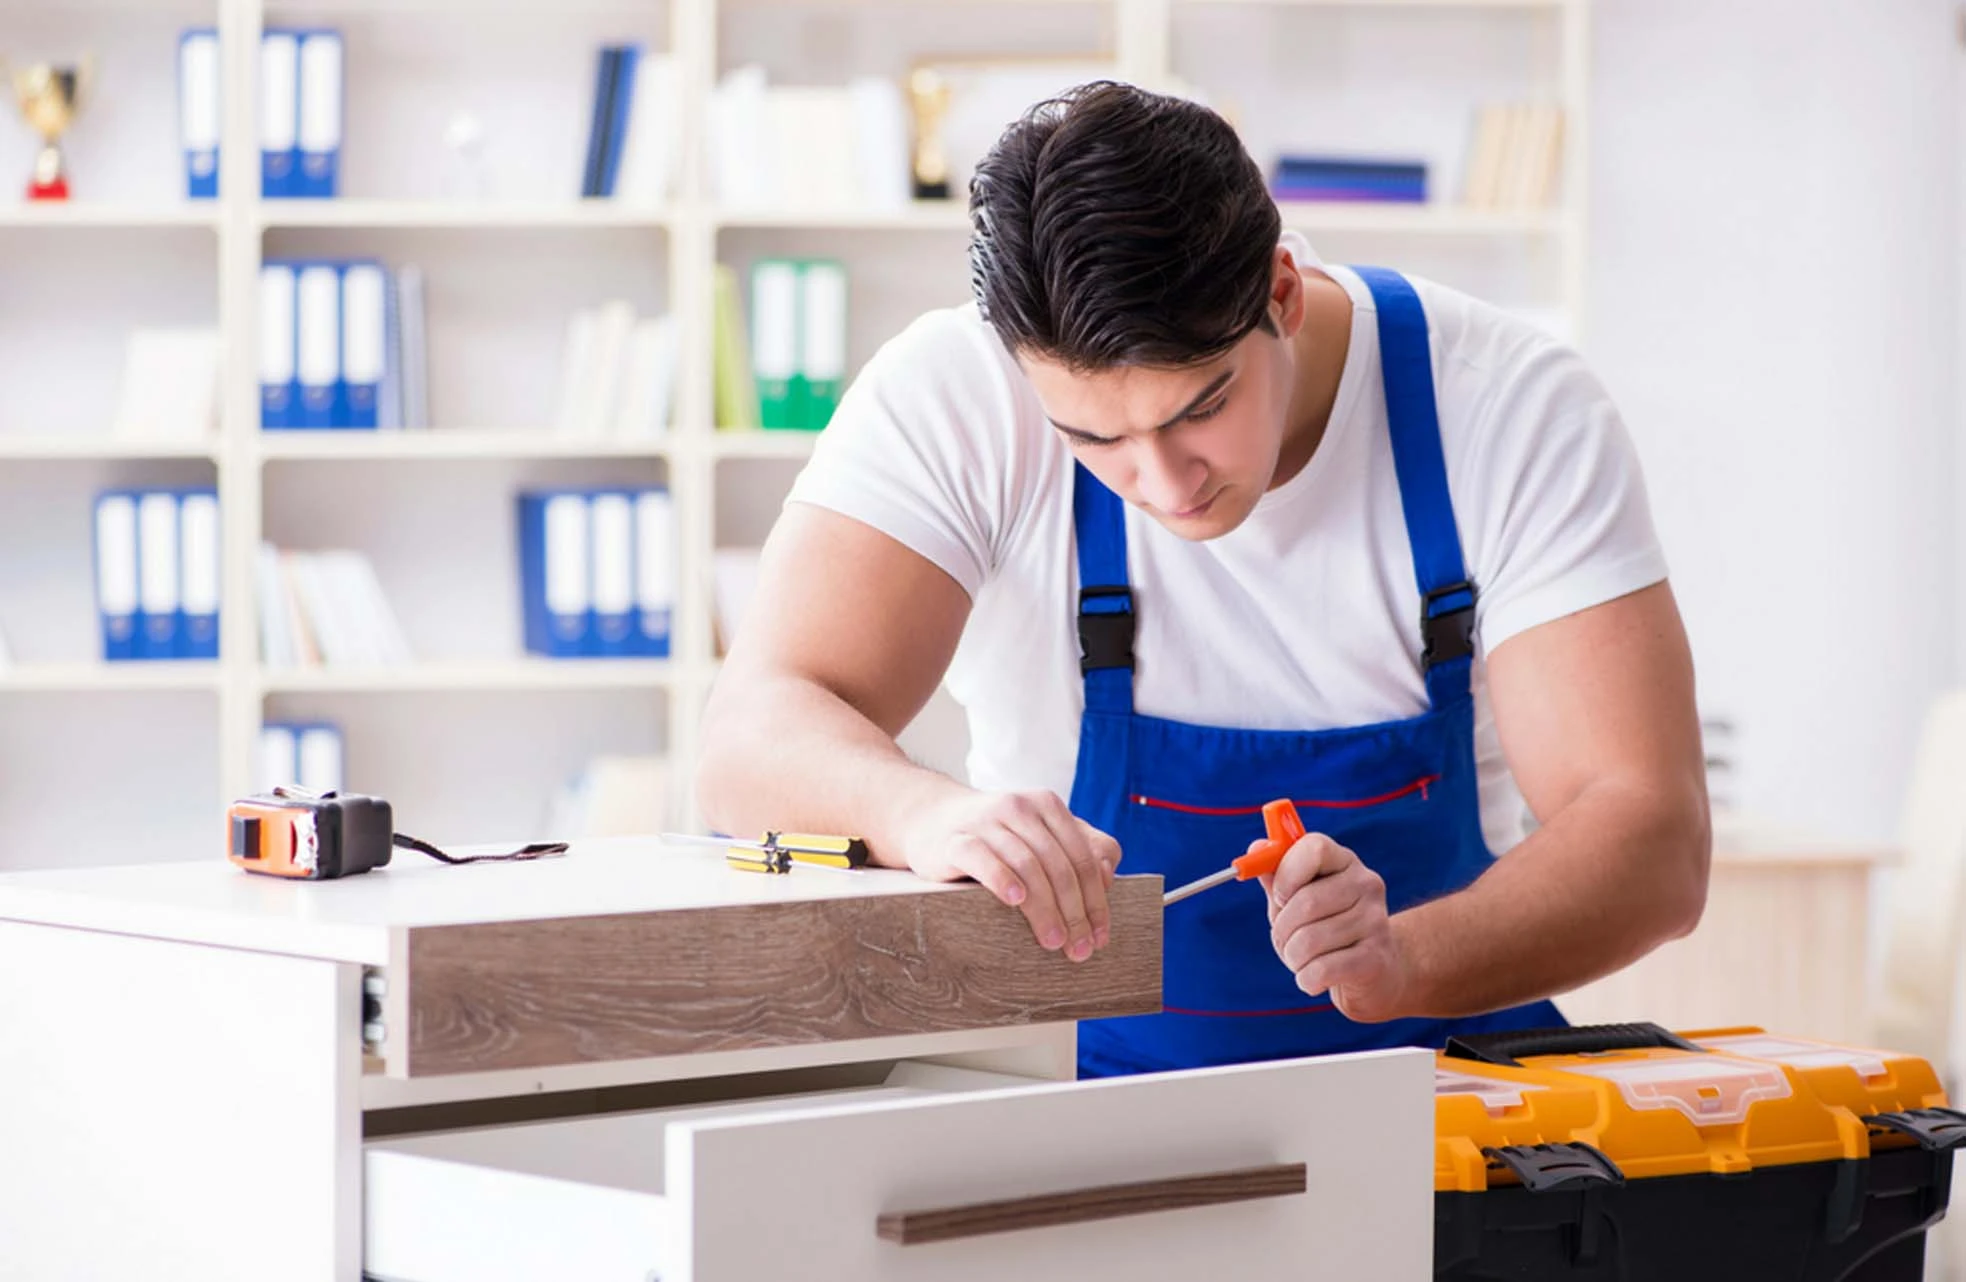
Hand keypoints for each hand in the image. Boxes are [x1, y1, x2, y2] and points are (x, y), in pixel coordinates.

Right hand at [897, 787, 1119, 961]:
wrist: (931, 819)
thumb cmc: (996, 836)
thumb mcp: (1039, 834)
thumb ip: (1080, 847)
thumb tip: (1108, 878)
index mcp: (1047, 805)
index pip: (1082, 856)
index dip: (1096, 899)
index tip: (1100, 935)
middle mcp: (1019, 807)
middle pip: (1058, 864)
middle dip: (1074, 911)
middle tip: (1079, 948)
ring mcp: (986, 821)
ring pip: (1027, 865)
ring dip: (1044, 908)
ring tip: (1053, 941)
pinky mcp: (956, 839)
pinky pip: (982, 858)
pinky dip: (1002, 879)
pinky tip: (1014, 901)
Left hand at [1259, 833, 1409, 1021]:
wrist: (1374, 971)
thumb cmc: (1325, 927)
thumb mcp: (1297, 899)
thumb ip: (1277, 875)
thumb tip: (1256, 847)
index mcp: (1345, 861)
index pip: (1314, 848)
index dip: (1286, 873)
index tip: (1279, 896)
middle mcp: (1367, 885)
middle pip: (1306, 902)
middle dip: (1281, 930)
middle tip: (1284, 941)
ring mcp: (1376, 921)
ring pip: (1309, 941)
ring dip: (1292, 957)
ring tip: (1300, 960)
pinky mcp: (1376, 958)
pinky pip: (1322, 969)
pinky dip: (1305, 979)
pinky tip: (1312, 978)